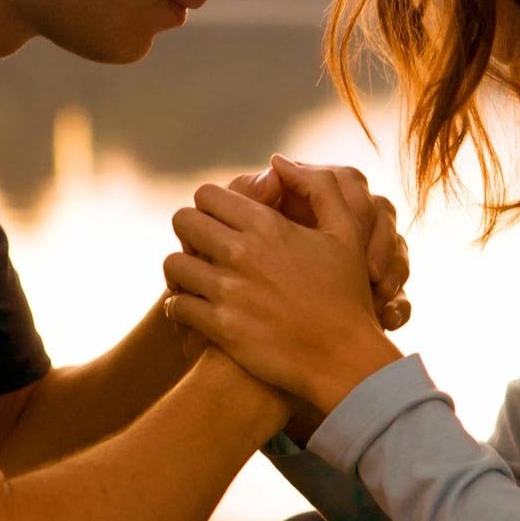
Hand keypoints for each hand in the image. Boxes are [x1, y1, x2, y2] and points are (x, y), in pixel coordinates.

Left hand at [164, 156, 402, 414]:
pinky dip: (179, 307)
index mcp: (268, 225)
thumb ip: (318, 186)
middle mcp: (243, 253)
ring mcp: (229, 291)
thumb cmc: (346, 294)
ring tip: (194, 279)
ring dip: (181, 270)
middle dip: (190, 232)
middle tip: (203, 248)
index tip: (219, 222)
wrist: (344, 359)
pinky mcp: (220, 327)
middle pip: (183, 221)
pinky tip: (193, 309)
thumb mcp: (346, 232)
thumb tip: (278, 162)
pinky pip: (176, 306)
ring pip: (173, 264)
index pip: (207, 195)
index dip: (209, 206)